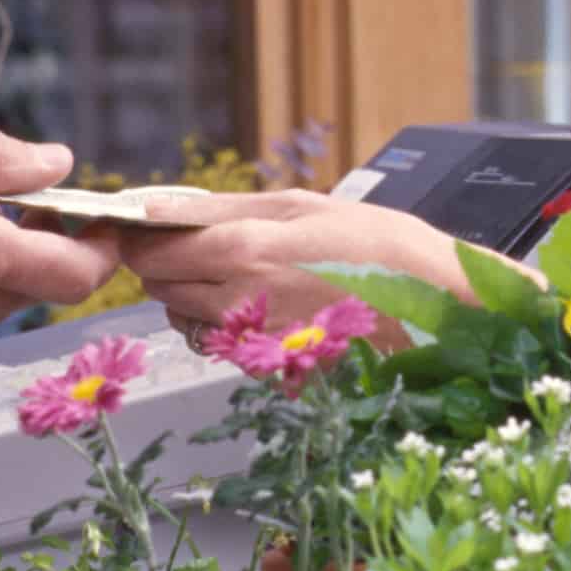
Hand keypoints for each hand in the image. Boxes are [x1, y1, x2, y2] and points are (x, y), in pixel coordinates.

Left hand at [123, 189, 469, 333]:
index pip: (148, 252)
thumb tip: (158, 208)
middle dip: (165, 264)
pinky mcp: (266, 365)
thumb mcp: (299, 205)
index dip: (139, 237)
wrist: (431, 306)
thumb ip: (220, 209)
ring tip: (241, 269)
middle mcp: (237, 300)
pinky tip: (262, 300)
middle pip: (158, 286)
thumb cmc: (374, 243)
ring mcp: (251, 339)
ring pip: (183, 315)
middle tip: (201, 241)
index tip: (145, 225)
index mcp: (242, 250)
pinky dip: (222, 320)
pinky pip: (219, 340)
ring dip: (191, 292)